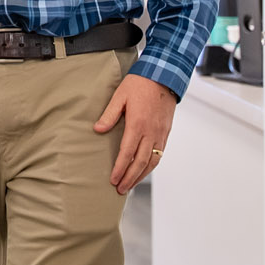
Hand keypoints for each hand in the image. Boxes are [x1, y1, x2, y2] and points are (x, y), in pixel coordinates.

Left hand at [93, 73, 175, 195]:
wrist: (164, 75)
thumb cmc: (140, 83)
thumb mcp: (120, 96)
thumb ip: (109, 114)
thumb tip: (98, 130)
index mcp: (137, 124)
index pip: (127, 153)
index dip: (120, 169)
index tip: (113, 180)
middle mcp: (151, 132)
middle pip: (140, 162)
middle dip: (130, 178)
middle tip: (120, 189)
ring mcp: (160, 133)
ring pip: (152, 161)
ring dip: (141, 176)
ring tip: (130, 185)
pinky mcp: (166, 132)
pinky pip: (159, 154)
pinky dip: (151, 166)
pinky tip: (144, 171)